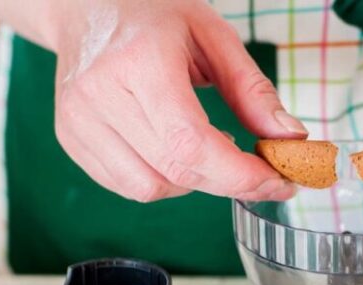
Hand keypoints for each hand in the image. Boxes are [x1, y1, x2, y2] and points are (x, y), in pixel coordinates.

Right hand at [51, 0, 306, 201]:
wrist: (87, 8)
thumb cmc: (155, 16)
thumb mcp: (215, 37)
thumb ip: (253, 91)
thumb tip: (291, 138)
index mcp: (140, 61)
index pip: (191, 142)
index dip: (240, 174)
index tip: (279, 181)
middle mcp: (100, 94)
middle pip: (176, 170)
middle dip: (230, 183)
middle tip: (263, 175)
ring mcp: (78, 120)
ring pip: (152, 188)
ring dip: (195, 182)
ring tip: (208, 149)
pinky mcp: (71, 139)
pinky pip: (128, 187)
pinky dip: (165, 182)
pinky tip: (176, 152)